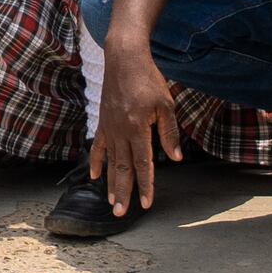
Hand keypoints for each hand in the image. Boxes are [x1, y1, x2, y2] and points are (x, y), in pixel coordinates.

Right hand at [94, 37, 187, 210]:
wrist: (124, 58)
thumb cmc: (149, 79)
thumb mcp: (166, 104)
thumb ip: (170, 132)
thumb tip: (176, 158)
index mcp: (138, 128)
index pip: (143, 163)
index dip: (145, 185)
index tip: (145, 204)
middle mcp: (121, 131)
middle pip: (122, 168)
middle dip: (122, 192)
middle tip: (119, 214)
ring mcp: (109, 127)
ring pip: (110, 161)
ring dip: (111, 183)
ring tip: (111, 202)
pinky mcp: (104, 121)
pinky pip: (99, 146)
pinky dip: (97, 161)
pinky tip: (95, 176)